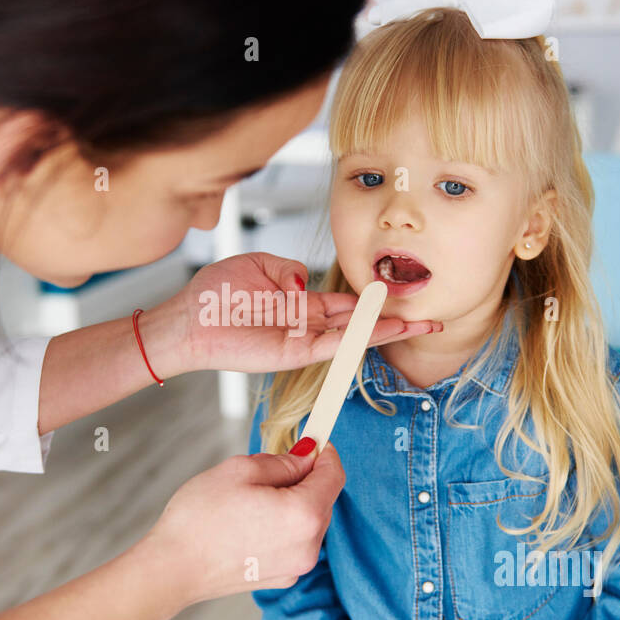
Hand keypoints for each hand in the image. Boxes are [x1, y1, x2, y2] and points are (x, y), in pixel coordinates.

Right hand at [145, 440, 345, 605]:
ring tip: (253, 497)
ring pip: (309, 521)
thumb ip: (283, 461)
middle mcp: (308, 546)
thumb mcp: (241, 470)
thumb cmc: (199, 519)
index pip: (334, 476)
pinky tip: (251, 521)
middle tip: (271, 466)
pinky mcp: (281, 578)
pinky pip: (294, 542)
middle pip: (323, 500)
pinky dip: (283, 526)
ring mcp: (295, 567)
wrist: (171, 569)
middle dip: (305, 478)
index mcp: (303, 515)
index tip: (313, 440)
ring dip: (293, 502)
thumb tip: (306, 456)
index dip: (325, 453)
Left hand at [166, 252, 441, 374]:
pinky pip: (334, 346)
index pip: (347, 303)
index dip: (375, 300)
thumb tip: (307, 282)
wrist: (189, 320)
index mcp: (300, 302)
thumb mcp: (258, 266)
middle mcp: (307, 324)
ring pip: (354, 337)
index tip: (401, 294)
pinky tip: (383, 331)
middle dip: (395, 321)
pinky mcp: (294, 354)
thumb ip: (289, 270)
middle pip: (360, 323)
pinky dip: (359, 339)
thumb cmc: (215, 293)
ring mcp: (304, 341)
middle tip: (430, 319)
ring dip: (387, 332)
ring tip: (421, 326)